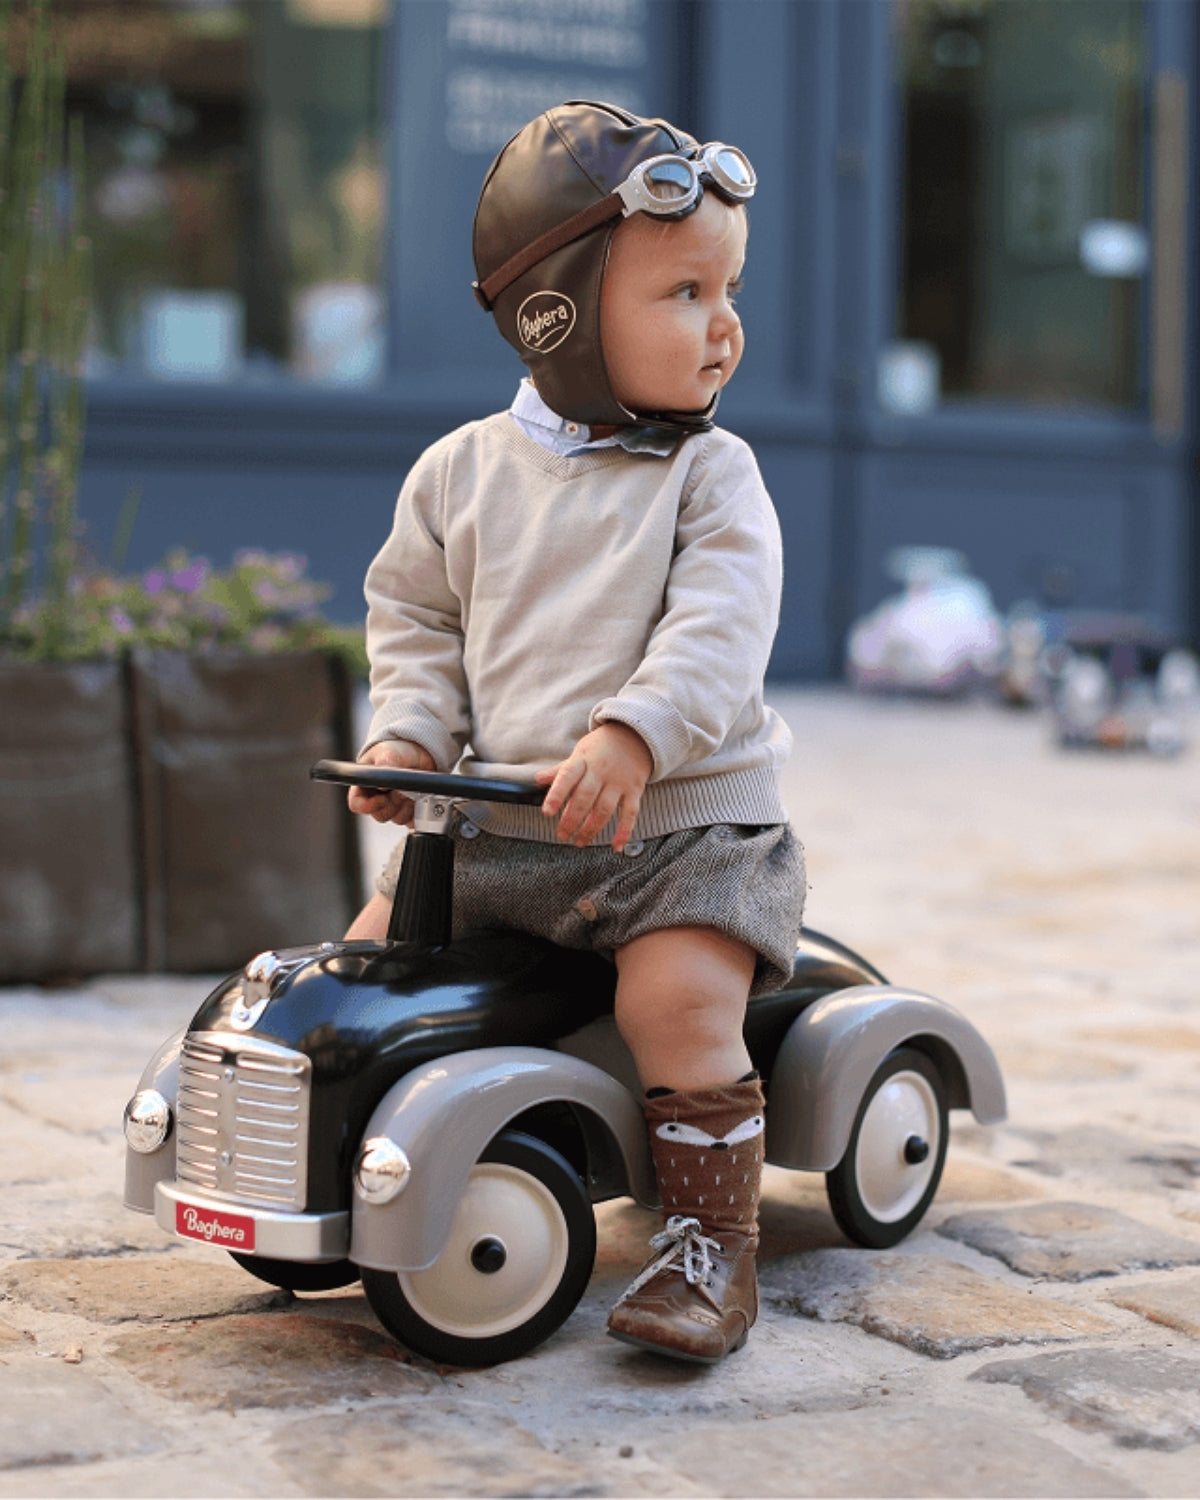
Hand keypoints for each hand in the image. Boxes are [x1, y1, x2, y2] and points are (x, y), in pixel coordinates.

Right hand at [347, 739, 435, 824]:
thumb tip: (382, 786)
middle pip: (381, 814)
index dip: (368, 806)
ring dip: (407, 804)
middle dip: (394, 802)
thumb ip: (384, 765)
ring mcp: (396, 808)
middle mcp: (378, 800)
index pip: (357, 804)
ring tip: (413, 788)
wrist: (420, 752)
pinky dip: (420, 810)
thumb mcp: (389, 753)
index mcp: (365, 786)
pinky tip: (422, 796)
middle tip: (403, 788)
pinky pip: (414, 820)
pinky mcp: (411, 812)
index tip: (383, 797)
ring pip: (399, 818)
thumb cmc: (397, 751)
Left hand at [536, 723, 651, 850]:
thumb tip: (538, 779)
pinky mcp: (634, 790)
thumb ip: (561, 770)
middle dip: (572, 820)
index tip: (547, 813)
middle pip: (585, 798)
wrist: (635, 735)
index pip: (567, 777)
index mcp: (583, 760)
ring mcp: (619, 782)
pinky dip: (624, 831)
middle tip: (562, 835)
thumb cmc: (602, 746)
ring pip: (604, 809)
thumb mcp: (580, 752)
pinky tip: (616, 846)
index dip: (556, 795)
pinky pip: (630, 813)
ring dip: (591, 828)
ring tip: (580, 842)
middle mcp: (601, 771)